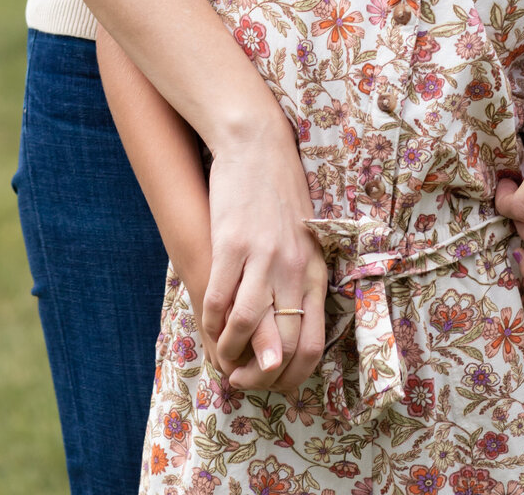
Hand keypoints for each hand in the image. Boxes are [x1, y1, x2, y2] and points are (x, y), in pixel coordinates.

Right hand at [200, 115, 328, 393]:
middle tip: (241, 377)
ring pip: (249, 327)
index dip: (289, 377)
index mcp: (315, 271)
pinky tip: (208, 320)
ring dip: (231, 350)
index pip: (313, 346)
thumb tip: (285, 337)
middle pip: (285, 347)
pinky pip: (218, 297)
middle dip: (259, 376)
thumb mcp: (301, 241)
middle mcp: (294, 269)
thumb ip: (297, 284)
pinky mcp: (232, 242)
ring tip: (223, 353)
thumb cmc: (278, 194)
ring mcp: (263, 256)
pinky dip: (210, 320)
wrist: (256, 143)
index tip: (269, 380)